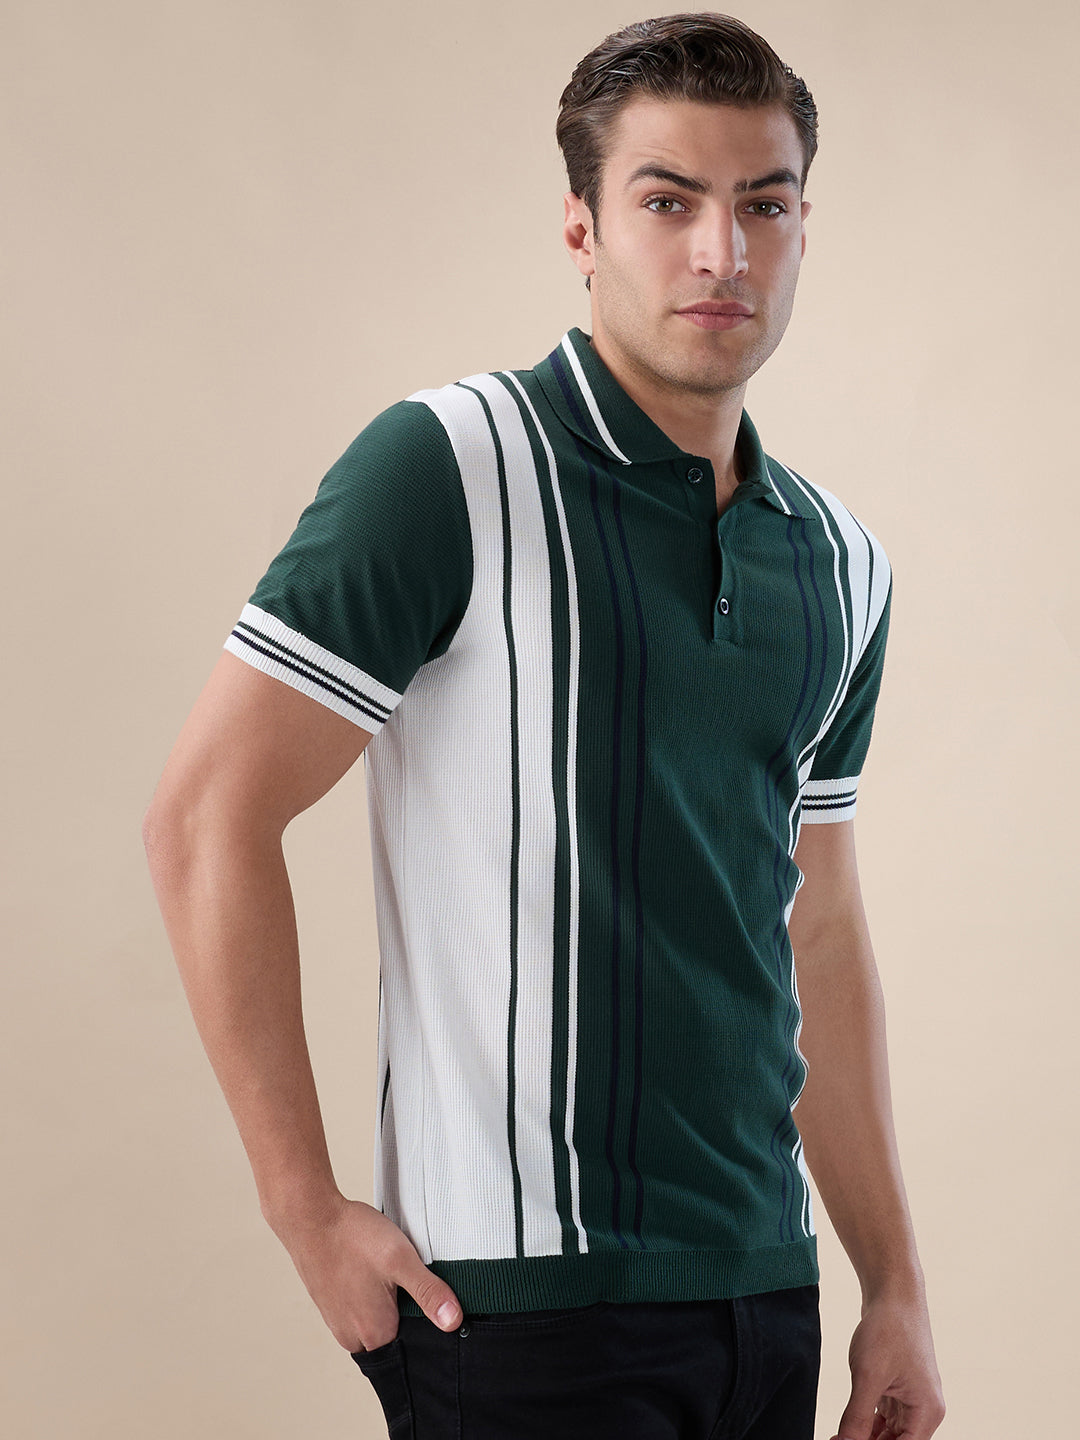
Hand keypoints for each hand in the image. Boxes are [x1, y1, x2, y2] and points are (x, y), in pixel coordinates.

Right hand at [269, 1193, 462, 1352]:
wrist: (309, 1217)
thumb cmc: (352, 1237)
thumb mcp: (401, 1259)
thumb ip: (428, 1292)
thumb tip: (453, 1321)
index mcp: (375, 1333)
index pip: (413, 1344)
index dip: (425, 1322)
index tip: (425, 1296)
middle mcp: (353, 1337)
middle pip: (394, 1334)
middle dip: (404, 1311)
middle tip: (402, 1279)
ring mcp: (338, 1322)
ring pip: (374, 1321)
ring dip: (385, 1301)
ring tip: (383, 1272)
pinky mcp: (329, 1307)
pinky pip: (357, 1310)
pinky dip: (367, 1294)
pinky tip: (368, 1270)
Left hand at [830, 1290, 945, 1439]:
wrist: (893, 1293)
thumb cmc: (888, 1329)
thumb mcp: (867, 1377)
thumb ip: (856, 1417)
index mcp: (927, 1413)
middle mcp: (924, 1410)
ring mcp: (912, 1399)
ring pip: (889, 1434)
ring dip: (865, 1436)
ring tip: (838, 1435)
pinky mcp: (899, 1389)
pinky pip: (884, 1418)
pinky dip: (867, 1423)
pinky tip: (848, 1424)